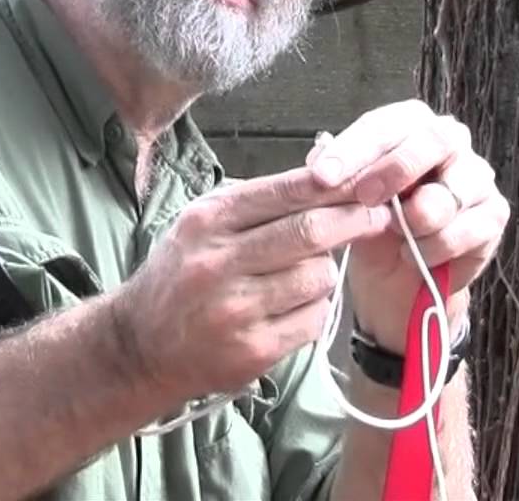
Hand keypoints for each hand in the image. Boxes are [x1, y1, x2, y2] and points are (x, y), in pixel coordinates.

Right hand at [111, 167, 390, 398]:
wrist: (141, 345)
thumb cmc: (181, 274)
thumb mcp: (202, 224)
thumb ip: (258, 199)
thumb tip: (325, 167)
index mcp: (208, 221)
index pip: (284, 192)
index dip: (334, 185)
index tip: (365, 181)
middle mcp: (218, 263)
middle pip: (309, 232)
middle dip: (353, 220)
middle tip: (377, 216)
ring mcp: (235, 310)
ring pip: (318, 277)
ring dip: (325, 272)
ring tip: (307, 273)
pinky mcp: (253, 350)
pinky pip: (313, 320)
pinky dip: (315, 310)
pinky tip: (294, 308)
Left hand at [306, 100, 508, 351]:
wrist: (396, 281)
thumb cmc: (370, 227)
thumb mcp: (343, 202)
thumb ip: (333, 181)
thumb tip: (316, 165)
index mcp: (410, 125)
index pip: (385, 125)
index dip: (353, 150)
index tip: (321, 177)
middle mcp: (449, 140)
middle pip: (432, 141)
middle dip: (393, 171)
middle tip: (363, 199)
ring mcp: (476, 176)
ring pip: (450, 192)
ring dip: (415, 219)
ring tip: (393, 234)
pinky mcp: (493, 214)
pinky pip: (466, 229)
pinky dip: (434, 247)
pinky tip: (415, 256)